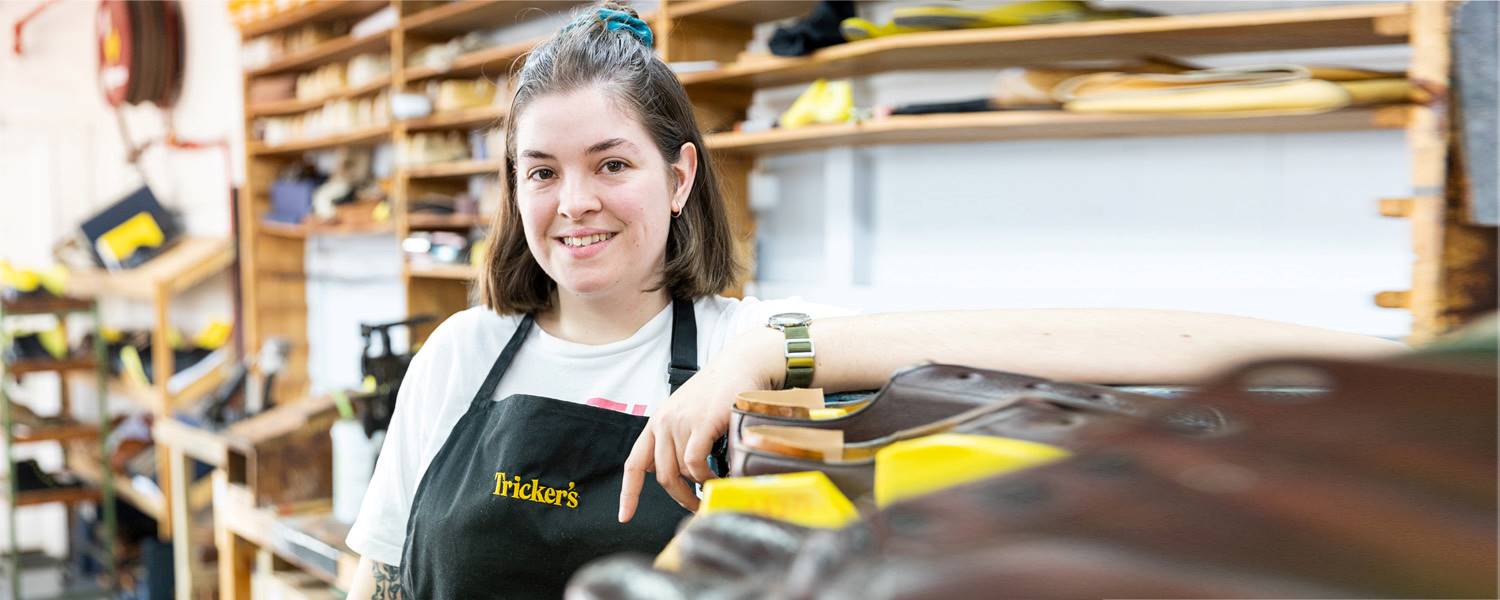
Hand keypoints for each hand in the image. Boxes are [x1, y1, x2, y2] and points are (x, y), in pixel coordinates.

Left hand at [619, 329, 780, 521]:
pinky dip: (705, 477)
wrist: (740, 364)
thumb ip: (674, 439)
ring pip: (681, 471)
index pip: (635, 463)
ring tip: (712, 486)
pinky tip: (717, 476)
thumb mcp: (687, 413)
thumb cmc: (718, 392)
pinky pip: (695, 463)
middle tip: (695, 504)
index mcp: (657, 422)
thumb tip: (665, 471)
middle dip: (678, 496)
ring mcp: (681, 422)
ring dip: (697, 485)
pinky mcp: (701, 423)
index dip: (628, 493)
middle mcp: (664, 422)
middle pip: (661, 475)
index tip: (625, 516)